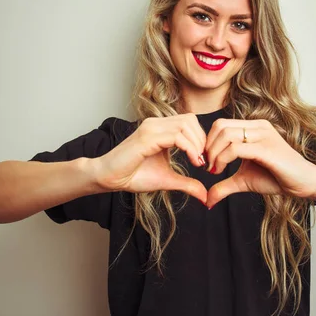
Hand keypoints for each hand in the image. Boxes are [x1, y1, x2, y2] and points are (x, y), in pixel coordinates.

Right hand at [92, 114, 207, 204]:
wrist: (110, 179)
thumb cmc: (133, 176)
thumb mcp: (168, 180)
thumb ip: (187, 184)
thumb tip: (206, 196)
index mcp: (161, 128)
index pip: (190, 122)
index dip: (201, 138)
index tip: (204, 160)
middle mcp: (156, 124)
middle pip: (190, 119)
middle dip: (202, 140)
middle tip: (203, 160)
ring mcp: (151, 128)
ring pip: (185, 125)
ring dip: (197, 144)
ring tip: (198, 162)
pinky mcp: (147, 138)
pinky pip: (176, 137)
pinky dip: (189, 148)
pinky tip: (192, 161)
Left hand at [204, 119, 315, 208]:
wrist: (303, 184)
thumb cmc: (276, 178)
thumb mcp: (244, 181)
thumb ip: (224, 186)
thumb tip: (207, 200)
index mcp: (253, 128)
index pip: (221, 124)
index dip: (208, 142)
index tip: (207, 162)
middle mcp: (258, 127)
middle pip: (220, 126)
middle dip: (208, 147)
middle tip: (208, 166)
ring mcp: (263, 136)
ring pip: (226, 135)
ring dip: (214, 154)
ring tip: (214, 170)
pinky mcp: (267, 149)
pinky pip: (236, 148)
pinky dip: (222, 160)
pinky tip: (220, 172)